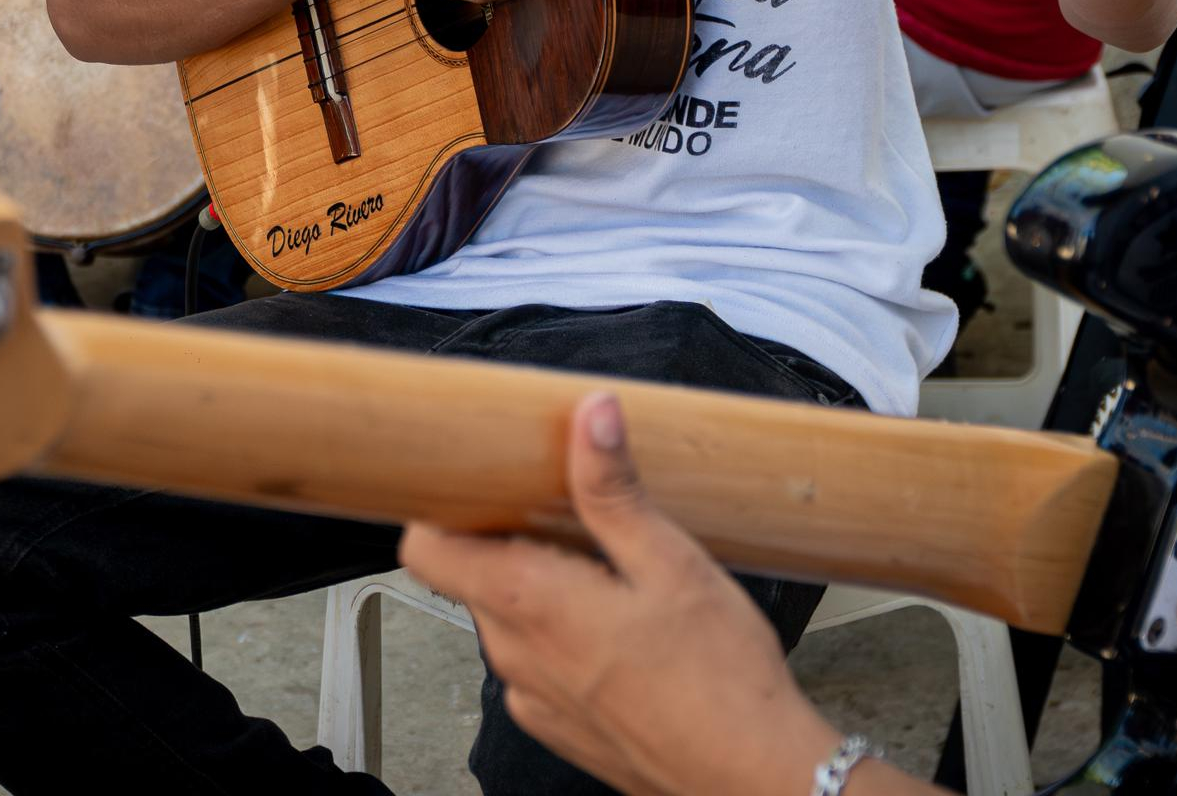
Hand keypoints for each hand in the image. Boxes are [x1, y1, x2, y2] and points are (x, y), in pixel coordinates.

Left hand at [400, 393, 845, 795]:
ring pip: (506, 618)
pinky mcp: (556, 724)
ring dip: (540, 588)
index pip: (424, 548)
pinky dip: (560, 637)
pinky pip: (535, 662)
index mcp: (528, 602)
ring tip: (606, 570)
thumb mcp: (671, 561)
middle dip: (509, 538)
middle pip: (472, 574)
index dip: (439, 508)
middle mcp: (514, 653)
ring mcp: (532, 695)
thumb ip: (614, 488)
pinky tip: (620, 629)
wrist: (751, 775)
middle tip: (570, 513)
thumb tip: (589, 416)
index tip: (474, 481)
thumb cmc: (720, 680)